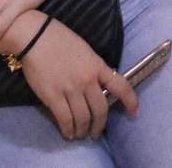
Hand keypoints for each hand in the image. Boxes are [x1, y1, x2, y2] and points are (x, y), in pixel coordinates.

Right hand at [20, 19, 135, 140]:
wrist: (36, 37)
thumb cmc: (60, 40)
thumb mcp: (86, 51)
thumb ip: (93, 69)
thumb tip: (96, 86)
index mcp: (97, 66)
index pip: (121, 86)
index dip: (130, 101)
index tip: (135, 113)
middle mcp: (87, 80)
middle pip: (100, 109)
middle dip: (99, 125)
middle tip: (95, 133)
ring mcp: (70, 89)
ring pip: (82, 118)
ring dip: (82, 130)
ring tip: (80, 134)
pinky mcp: (53, 96)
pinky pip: (65, 118)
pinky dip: (68, 129)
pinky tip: (68, 133)